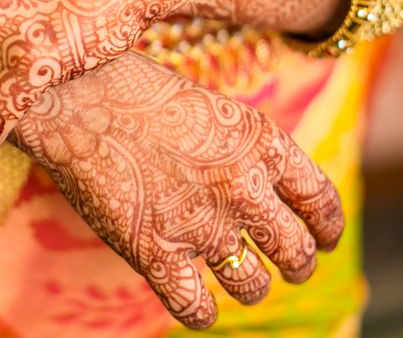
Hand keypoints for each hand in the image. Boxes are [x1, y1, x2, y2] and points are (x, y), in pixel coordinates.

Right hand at [9, 51, 343, 328]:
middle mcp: (242, 188)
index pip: (321, 203)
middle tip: (290, 268)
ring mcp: (201, 225)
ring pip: (252, 287)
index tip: (324, 239)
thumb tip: (264, 190)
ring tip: (242, 280)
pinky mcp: (155, 253)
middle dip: (298, 266)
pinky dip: (200, 312)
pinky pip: (196, 309)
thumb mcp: (213, 108)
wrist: (75, 94)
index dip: (327, 229)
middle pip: (296, 252)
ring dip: (250, 287)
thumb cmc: (136, 90)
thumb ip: (246, 150)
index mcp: (262, 144)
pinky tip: (194, 302)